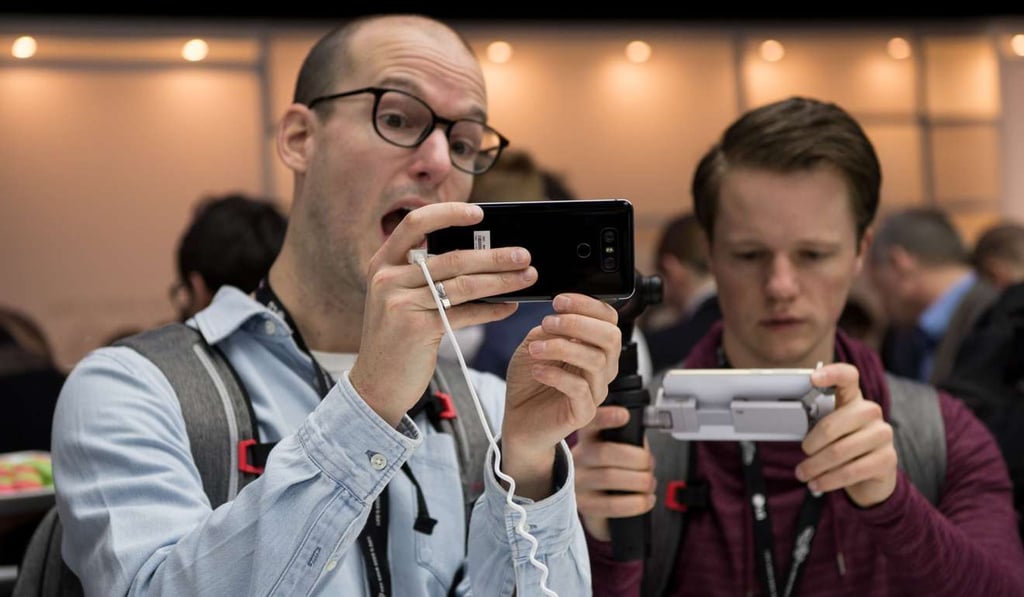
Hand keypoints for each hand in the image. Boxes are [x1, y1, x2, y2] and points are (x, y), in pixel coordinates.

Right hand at [349, 202, 537, 426]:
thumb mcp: (400, 299)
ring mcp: (399, 303)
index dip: (448, 213)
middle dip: (494, 256)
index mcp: (382, 263)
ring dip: (501, 281)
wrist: (376, 384)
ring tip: (527, 277)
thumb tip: (480, 256)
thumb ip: (426, 276)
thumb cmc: (397, 339)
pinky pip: (465, 314)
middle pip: (452, 258)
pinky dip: (492, 310)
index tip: (480, 213)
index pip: (416, 223)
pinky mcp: (416, 329)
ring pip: (463, 285)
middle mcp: (387, 279)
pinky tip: (510, 307)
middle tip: (524, 255)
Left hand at [499, 294, 620, 499]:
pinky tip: (538, 370)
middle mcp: (601, 368)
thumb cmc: (530, 381)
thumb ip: (550, 328)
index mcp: (594, 347)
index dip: (588, 305)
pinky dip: (556, 375)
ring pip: (597, 361)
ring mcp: (596, 391)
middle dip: (579, 323)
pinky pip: (580, 389)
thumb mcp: (536, 344)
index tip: (558, 300)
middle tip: (549, 321)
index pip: (608, 320)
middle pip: (612, 338)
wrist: (518, 419)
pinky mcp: (584, 412)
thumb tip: (560, 313)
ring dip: (563, 347)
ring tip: (536, 348)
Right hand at [571, 405, 656, 540]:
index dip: (606, 418)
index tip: (624, 416)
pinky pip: (612, 505)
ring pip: (609, 477)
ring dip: (639, 481)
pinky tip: (646, 500)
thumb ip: (628, 440)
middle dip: (637, 459)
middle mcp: (578, 459)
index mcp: (588, 440)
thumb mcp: (617, 450)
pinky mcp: (585, 506)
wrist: (597, 503)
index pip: (591, 424)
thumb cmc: (612, 471)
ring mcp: (578, 483)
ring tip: (649, 483)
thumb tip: (642, 441)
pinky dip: (636, 503)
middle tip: (650, 465)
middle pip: (604, 453)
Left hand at [795, 363, 897, 506]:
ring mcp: (882, 435)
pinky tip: (817, 484)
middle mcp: (871, 412)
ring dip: (815, 466)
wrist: (870, 476)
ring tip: (803, 474)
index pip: (847, 376)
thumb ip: (814, 421)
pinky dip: (828, 480)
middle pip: (832, 424)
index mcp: (853, 398)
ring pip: (839, 451)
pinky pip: (851, 471)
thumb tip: (789, 422)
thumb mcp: (828, 430)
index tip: (812, 378)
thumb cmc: (843, 446)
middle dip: (810, 444)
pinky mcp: (887, 459)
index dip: (831, 373)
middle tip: (802, 454)